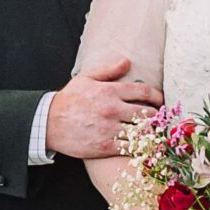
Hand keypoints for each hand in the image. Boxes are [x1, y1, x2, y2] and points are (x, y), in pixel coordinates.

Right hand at [45, 57, 163, 159]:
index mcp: (110, 91)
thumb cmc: (68, 100)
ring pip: (141, 132)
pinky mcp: (105, 146)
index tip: (160, 101)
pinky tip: (142, 146)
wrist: (48, 122)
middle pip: (147, 114)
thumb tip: (127, 61)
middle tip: (159, 120)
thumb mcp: (86, 78)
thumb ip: (108, 70)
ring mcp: (109, 128)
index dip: (157, 97)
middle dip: (156, 117)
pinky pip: (130, 148)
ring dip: (150, 133)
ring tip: (153, 133)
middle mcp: (112, 109)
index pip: (144, 91)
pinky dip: (139, 147)